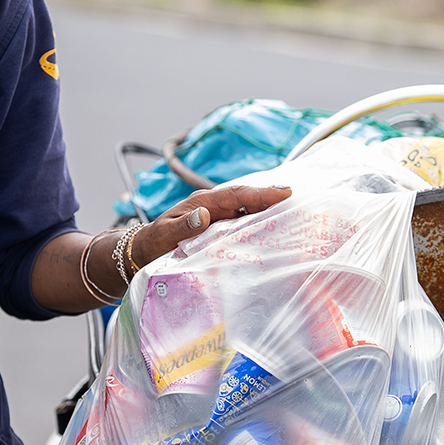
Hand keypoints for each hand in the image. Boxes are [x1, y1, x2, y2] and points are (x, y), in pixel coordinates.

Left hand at [129, 184, 292, 268]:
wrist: (144, 252)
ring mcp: (219, 218)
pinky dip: (259, 223)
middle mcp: (213, 207)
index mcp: (202, 203)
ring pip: (248, 210)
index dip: (260, 194)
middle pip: (247, 199)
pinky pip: (243, 223)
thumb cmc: (153, 243)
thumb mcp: (164, 235)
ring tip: (295, 212)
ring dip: (269, 210)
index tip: (283, 192)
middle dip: (272, 197)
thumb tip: (203, 215)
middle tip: (300, 198)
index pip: (235, 195)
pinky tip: (275, 230)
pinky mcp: (220, 230)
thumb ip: (182, 226)